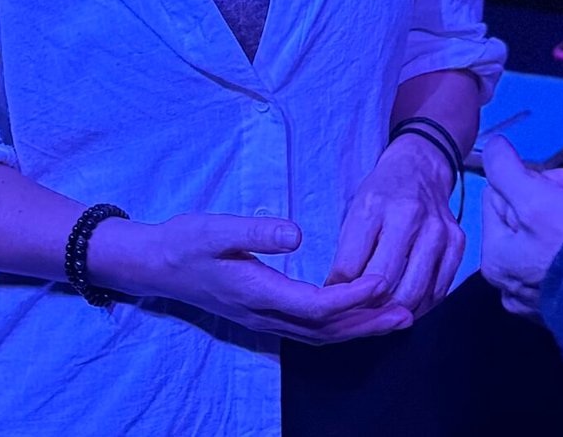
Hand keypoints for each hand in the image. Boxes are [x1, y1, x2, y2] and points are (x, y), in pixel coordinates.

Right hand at [90, 212, 411, 343]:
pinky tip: (357, 316)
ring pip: (319, 336)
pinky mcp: (263, 315)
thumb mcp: (217, 227)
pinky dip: (339, 327)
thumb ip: (257, 230)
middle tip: (407, 311)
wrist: (156, 265)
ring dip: (358, 329)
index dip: (350, 297)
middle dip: (367, 323)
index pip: (314, 306)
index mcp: (256, 292)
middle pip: (324, 331)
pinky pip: (309, 331)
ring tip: (394, 317)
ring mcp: (263, 320)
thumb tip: (296, 234)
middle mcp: (263, 314)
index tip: (381, 281)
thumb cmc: (186, 241)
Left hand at [325, 133, 464, 319]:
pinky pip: (438, 291)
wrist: (420, 167)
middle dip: (368, 306)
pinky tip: (407, 306)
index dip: (339, 293)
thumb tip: (337, 299)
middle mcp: (409, 215)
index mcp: (374, 206)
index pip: (351, 267)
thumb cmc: (382, 194)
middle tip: (360, 313)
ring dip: (394, 312)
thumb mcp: (355, 212)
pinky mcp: (457, 242)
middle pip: (384, 283)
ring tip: (381, 313)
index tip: (336, 301)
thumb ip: (348, 255)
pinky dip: (420, 307)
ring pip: (413, 293)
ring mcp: (437, 229)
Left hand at [480, 137, 562, 317]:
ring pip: (547, 228)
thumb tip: (493, 144)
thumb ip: (505, 169)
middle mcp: (510, 282)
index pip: (500, 193)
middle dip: (554, 195)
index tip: (559, 185)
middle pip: (524, 211)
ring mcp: (538, 295)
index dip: (530, 179)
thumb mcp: (537, 199)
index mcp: (496, 259)